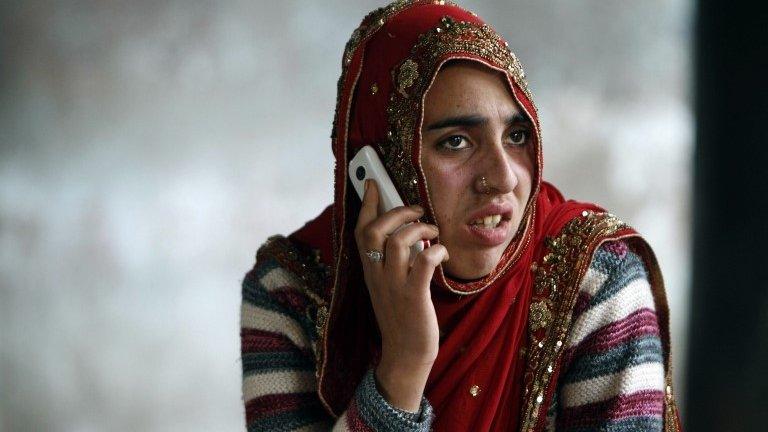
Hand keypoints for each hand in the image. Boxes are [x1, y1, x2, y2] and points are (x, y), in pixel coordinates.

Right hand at [354, 179, 448, 411]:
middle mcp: (377, 276)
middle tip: (416, 210)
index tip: (373, 182)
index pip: (360, 231)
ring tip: (432, 231)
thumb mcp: (388, 285)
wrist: (405, 354)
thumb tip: (404, 230)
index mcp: (370, 271)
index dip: (366, 204)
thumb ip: (390, 260)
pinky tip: (441, 253)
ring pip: (396, 242)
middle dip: (396, 211)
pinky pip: (423, 263)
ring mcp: (394, 286)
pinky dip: (435, 251)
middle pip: (374, 231)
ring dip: (418, 229)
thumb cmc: (402, 316)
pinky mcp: (414, 297)